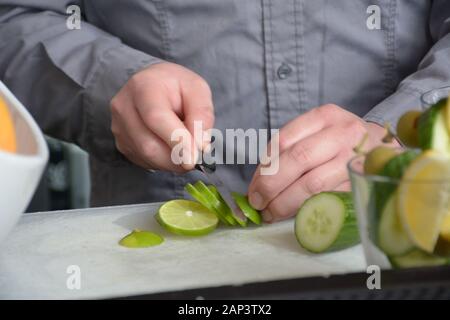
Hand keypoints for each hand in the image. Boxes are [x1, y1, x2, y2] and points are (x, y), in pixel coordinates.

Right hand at [110, 62, 213, 171]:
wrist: (155, 85)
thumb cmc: (177, 87)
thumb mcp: (198, 90)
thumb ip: (202, 115)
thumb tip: (200, 145)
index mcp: (143, 86)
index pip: (156, 118)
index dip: (176, 141)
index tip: (193, 159)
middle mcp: (124, 107)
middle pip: (149, 144)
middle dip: (177, 158)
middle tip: (197, 159)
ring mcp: (119, 127)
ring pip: (147, 157)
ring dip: (172, 161)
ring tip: (185, 146)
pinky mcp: (121, 143)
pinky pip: (144, 161)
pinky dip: (163, 161)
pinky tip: (170, 147)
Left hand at [248, 104, 398, 222]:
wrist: (384, 148)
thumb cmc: (341, 142)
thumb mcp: (318, 132)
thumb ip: (289, 150)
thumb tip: (258, 183)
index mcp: (325, 116)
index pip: (284, 139)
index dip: (264, 167)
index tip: (253, 187)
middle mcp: (343, 133)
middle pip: (298, 159)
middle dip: (271, 185)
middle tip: (257, 202)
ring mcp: (355, 159)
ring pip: (313, 184)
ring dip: (285, 202)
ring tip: (270, 213)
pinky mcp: (362, 183)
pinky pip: (328, 200)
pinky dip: (305, 210)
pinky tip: (293, 215)